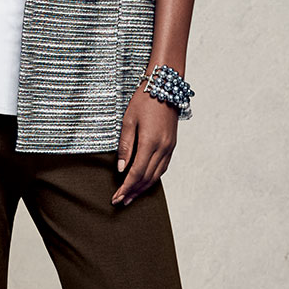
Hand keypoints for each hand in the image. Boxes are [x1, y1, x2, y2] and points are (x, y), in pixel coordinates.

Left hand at [112, 87, 177, 205]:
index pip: (136, 173)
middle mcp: (163, 147)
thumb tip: (120, 169)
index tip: (116, 198)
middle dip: (133, 192)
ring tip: (131, 196)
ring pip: (157, 175)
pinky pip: (163, 167)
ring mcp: (170, 147)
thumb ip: (125, 146)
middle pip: (147, 178)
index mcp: (150, 142)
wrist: (165, 86)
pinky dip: (153, 177)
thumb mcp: (128, 121)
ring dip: (144, 188)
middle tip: (121, 202)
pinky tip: (145, 181)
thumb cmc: (143, 100)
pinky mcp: (172, 144)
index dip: (126, 188)